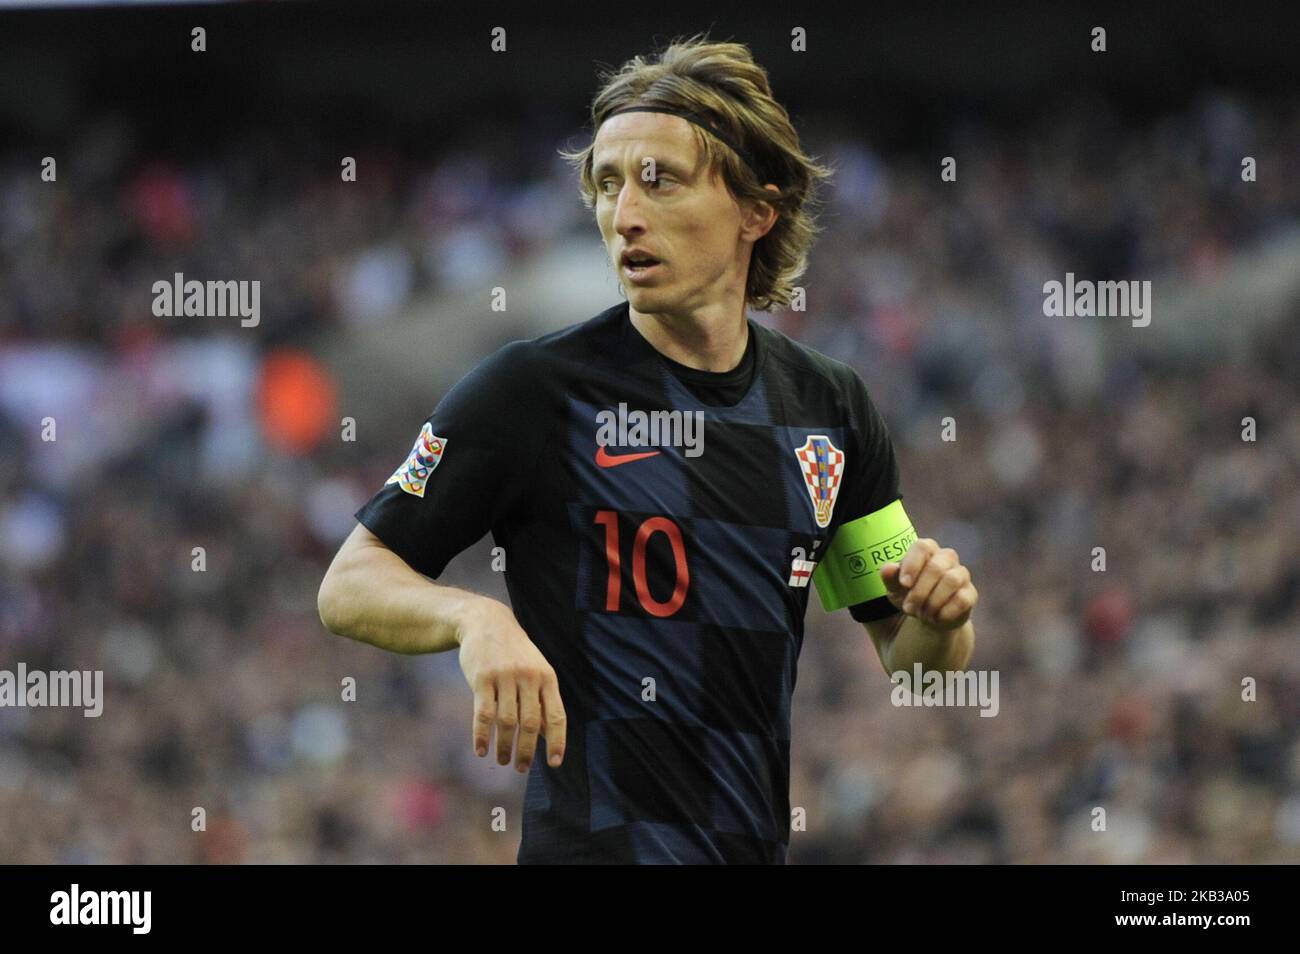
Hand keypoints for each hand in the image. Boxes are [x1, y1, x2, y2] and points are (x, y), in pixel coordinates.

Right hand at [456, 598, 566, 772]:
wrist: (486, 622)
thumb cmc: (515, 653)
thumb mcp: (536, 670)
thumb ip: (542, 700)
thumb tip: (547, 736)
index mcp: (547, 677)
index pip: (556, 715)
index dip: (557, 741)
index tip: (554, 763)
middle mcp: (528, 677)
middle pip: (530, 723)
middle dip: (526, 751)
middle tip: (521, 768)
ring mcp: (504, 676)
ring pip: (506, 721)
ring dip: (504, 746)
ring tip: (502, 760)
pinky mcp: (482, 678)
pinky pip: (483, 714)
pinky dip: (482, 736)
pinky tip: (482, 750)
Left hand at [879, 538, 976, 629]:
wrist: (928, 616)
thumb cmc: (909, 594)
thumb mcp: (895, 588)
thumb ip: (890, 577)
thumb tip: (888, 568)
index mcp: (927, 550)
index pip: (922, 546)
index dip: (912, 564)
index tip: (904, 584)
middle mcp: (947, 558)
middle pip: (936, 567)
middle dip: (919, 591)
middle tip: (908, 608)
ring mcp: (961, 574)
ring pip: (951, 580)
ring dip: (933, 601)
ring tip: (922, 614)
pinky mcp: (970, 593)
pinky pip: (962, 599)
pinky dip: (946, 611)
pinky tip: (936, 618)